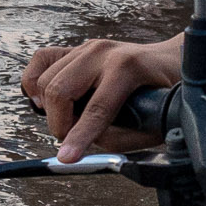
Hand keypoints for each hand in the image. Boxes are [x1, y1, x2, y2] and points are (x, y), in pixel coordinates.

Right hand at [22, 33, 183, 155]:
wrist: (171, 60)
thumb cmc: (167, 92)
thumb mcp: (154, 122)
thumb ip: (118, 137)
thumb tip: (83, 144)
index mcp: (128, 67)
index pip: (96, 109)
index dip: (79, 138)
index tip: (66, 158)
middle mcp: (104, 53)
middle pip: (60, 91)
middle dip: (60, 124)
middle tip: (71, 140)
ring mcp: (88, 47)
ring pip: (46, 80)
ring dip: (51, 109)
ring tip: (69, 121)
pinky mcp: (77, 49)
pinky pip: (41, 60)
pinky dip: (35, 82)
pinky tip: (45, 99)